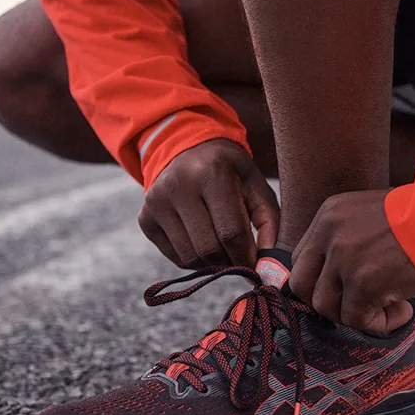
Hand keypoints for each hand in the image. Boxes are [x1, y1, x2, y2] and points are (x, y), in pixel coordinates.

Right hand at [139, 139, 279, 268]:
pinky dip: (194, 259)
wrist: (186, 149)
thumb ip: (269, 221)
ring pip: (190, 258)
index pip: (231, 232)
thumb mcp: (255, 184)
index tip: (255, 264)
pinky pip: (175, 257)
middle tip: (240, 258)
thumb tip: (268, 265)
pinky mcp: (145, 218)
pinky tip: (202, 241)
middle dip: (230, 262)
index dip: (247, 256)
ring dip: (212, 263)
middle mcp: (178, 185)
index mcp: (210, 173)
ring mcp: (156, 202)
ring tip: (223, 249)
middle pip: (209, 249)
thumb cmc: (228, 170)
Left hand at [289, 190, 414, 333]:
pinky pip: (356, 320)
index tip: (347, 289)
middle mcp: (329, 233)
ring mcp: (344, 258)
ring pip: (325, 307)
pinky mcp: (363, 283)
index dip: (322, 281)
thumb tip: (341, 278)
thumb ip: (350, 239)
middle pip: (302, 285)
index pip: (302, 259)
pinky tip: (404, 309)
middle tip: (359, 303)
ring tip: (390, 303)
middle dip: (329, 301)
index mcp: (330, 214)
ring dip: (356, 313)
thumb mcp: (373, 216)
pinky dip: (380, 323)